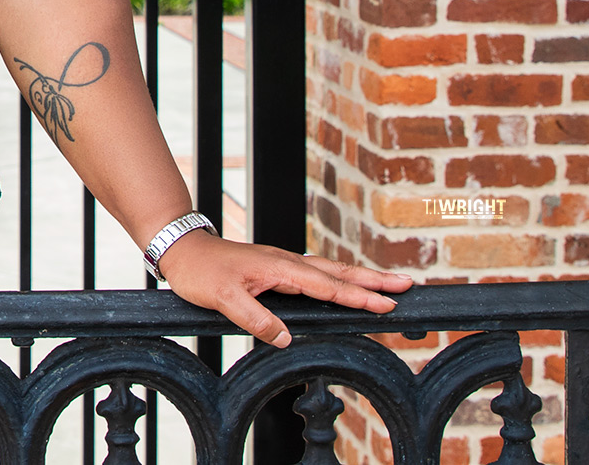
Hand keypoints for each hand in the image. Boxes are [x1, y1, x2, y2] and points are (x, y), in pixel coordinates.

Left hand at [156, 230, 414, 346]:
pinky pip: (316, 275)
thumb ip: (255, 318)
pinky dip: (338, 279)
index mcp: (279, 268)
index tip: (387, 302)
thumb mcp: (222, 299)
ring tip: (388, 285)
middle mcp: (286, 263)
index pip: (326, 285)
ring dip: (359, 277)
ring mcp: (283, 265)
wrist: (181, 249)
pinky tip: (346, 286)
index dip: (357, 295)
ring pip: (329, 271)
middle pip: (338, 272)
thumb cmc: (200, 272)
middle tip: (407, 286)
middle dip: (373, 280)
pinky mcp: (277, 270)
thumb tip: (286, 339)